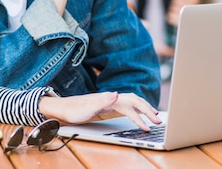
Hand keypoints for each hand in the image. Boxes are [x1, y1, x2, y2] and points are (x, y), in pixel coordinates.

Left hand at [39, 92, 160, 130]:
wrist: (62, 109)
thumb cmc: (73, 110)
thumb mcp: (87, 108)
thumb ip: (103, 101)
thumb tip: (117, 93)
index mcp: (109, 98)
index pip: (131, 105)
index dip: (141, 116)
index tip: (148, 127)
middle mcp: (111, 98)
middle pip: (135, 101)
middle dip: (148, 110)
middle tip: (159, 121)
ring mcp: (109, 101)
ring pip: (132, 102)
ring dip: (144, 109)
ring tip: (154, 117)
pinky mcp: (107, 106)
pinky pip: (126, 106)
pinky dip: (135, 110)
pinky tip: (138, 115)